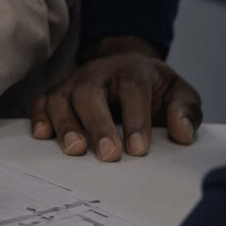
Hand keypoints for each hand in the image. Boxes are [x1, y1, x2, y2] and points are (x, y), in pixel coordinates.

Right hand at [29, 35, 201, 159]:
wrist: (126, 69)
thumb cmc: (153, 88)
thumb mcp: (178, 92)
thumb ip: (186, 110)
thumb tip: (182, 132)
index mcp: (131, 70)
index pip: (132, 89)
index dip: (135, 119)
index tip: (139, 150)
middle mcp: (97, 72)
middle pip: (90, 92)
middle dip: (97, 124)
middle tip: (108, 155)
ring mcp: (73, 82)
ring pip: (60, 98)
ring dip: (65, 124)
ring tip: (75, 150)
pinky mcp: (56, 95)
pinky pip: (41, 103)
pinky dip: (39, 118)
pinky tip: (44, 135)